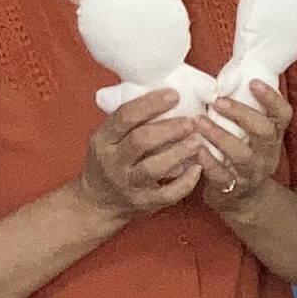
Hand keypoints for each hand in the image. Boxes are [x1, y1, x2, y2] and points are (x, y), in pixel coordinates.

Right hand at [78, 91, 209, 223]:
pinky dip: (186, 181)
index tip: (174, 95)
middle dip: (170, 128)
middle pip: (141, 140)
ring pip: (154, 167)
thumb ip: (128, 121)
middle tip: (193, 120)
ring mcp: (128, 184)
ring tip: (199, 140)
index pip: (125, 116)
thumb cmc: (108, 162)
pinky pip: (168, 193)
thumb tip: (163, 94)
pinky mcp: (144, 203)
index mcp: (103, 140)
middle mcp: (113, 162)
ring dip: (180, 152)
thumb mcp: (107, 138)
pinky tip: (198, 168)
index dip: (150, 104)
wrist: (97, 203)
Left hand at [195, 72, 292, 214]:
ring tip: (199, 121)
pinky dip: (209, 164)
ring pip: (241, 154)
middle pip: (264, 132)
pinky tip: (196, 151)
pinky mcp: (232, 189)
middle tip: (218, 101)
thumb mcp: (251, 135)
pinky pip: (222, 177)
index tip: (253, 82)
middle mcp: (266, 154)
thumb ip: (244, 111)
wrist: (244, 200)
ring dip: (220, 136)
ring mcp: (251, 173)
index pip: (282, 115)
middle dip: (241, 114)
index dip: (271, 99)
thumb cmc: (241, 154)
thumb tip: (227, 75)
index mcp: (273, 136)